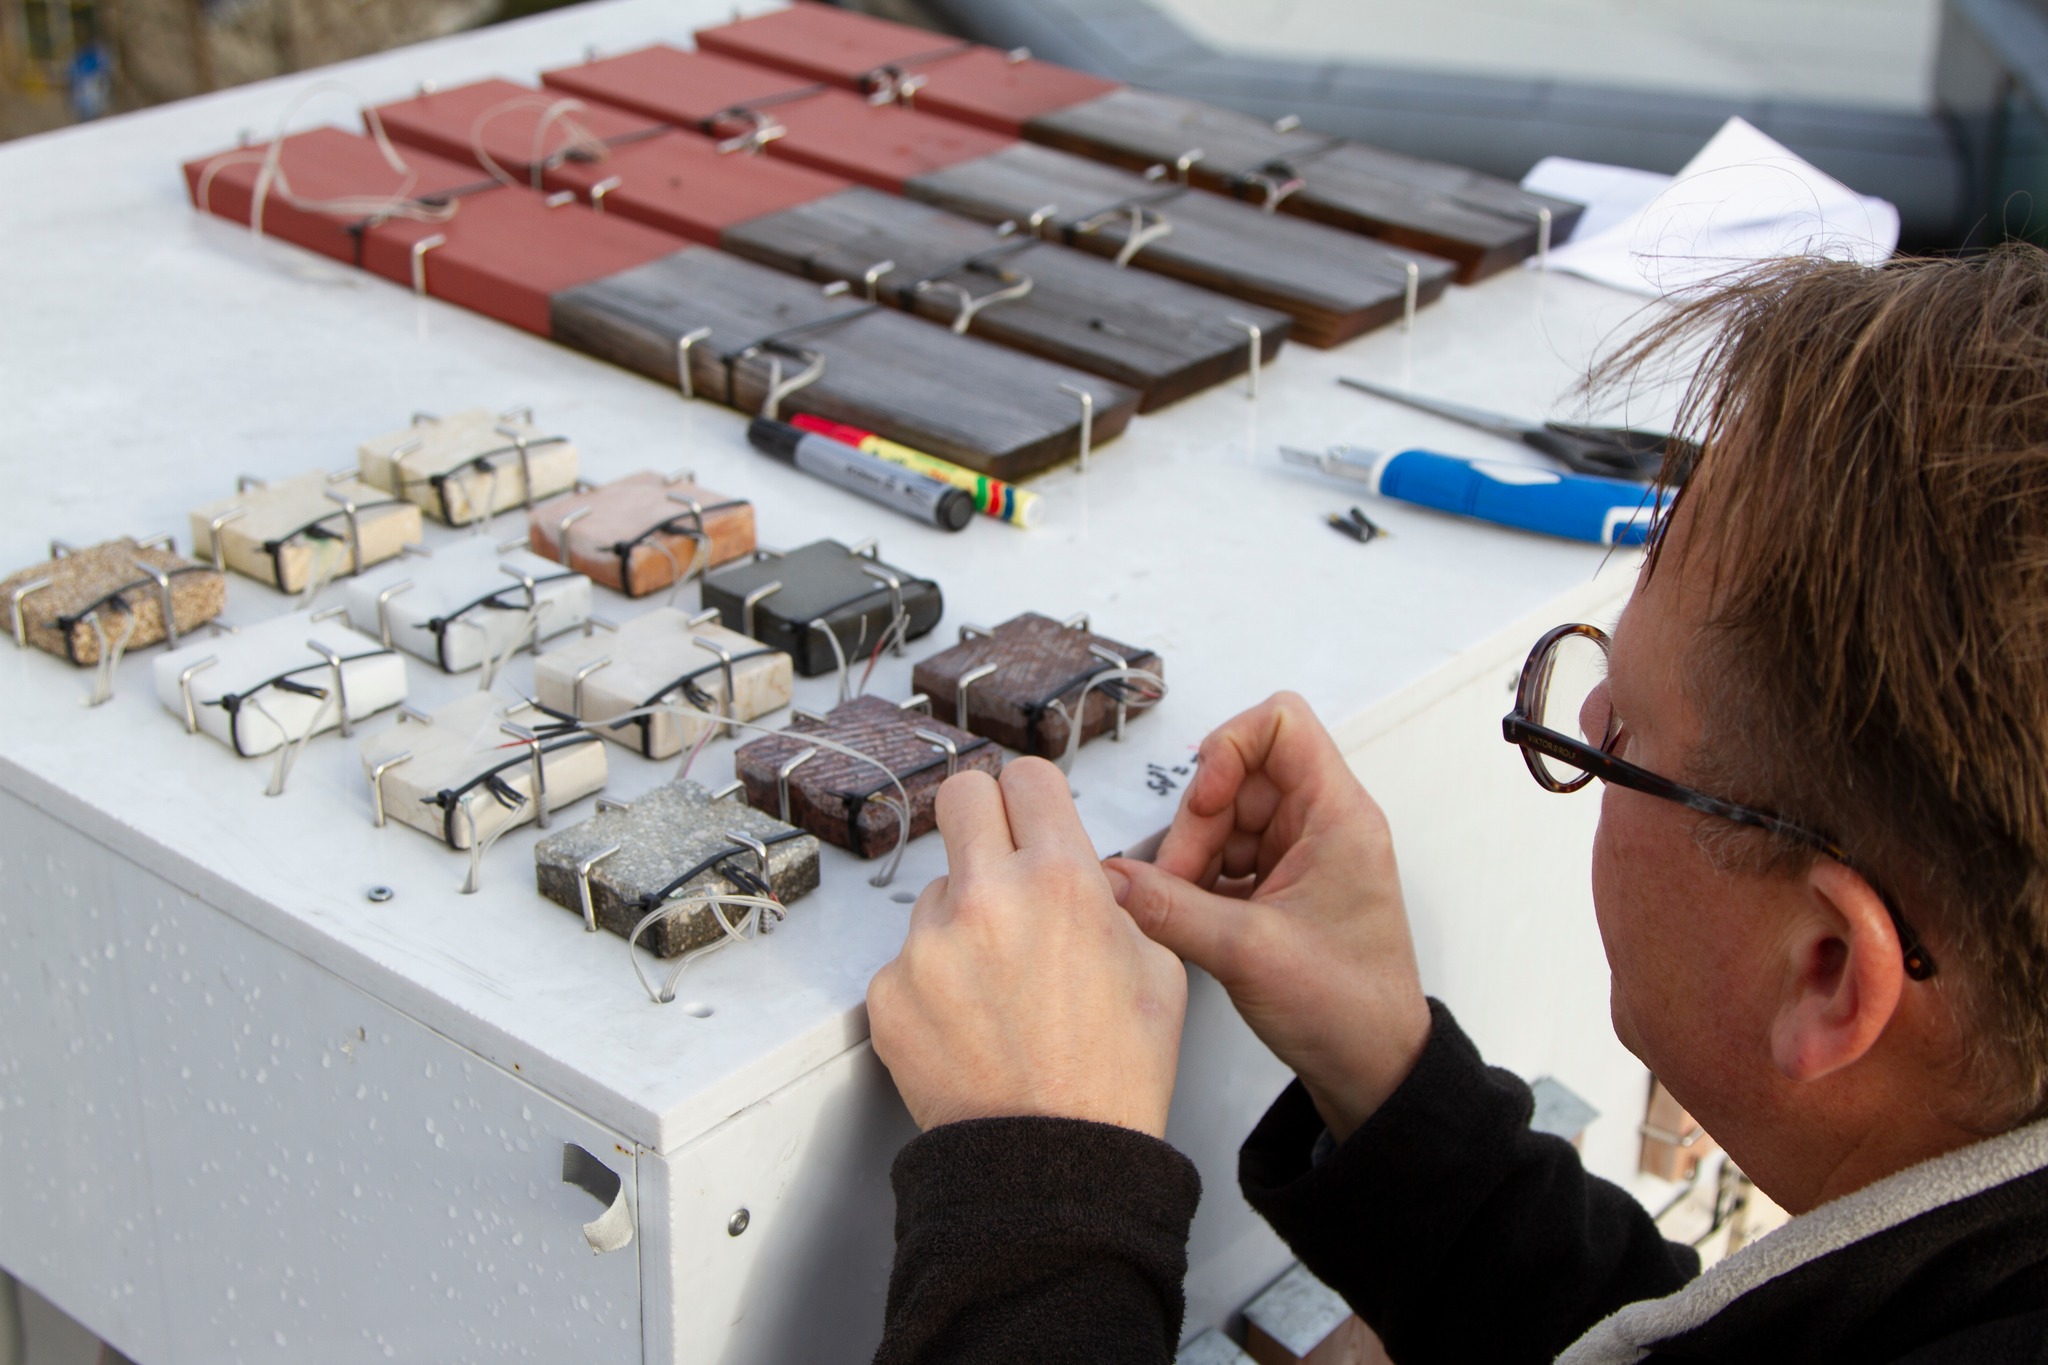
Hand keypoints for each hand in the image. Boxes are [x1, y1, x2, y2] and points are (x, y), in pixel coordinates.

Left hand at [867, 758, 1188, 1137]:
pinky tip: (970, 1023)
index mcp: (1061, 882)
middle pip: (959, 796)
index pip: (1027, 776)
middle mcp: (987, 899)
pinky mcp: (888, 991)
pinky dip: (934, 982)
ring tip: (999, 987)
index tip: (1032, 815)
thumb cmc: (1111, 1078)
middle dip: (983, 819)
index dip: (1033, 797)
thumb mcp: (1156, 970)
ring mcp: (927, 945)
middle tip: (998, 861)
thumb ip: (1114, 904)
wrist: (1051, 1162)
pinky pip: (907, 958)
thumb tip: (1084, 878)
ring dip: (962, 918)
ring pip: (935, 890)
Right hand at [1104, 693, 1429, 1140]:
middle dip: (1197, 822)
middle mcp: (1323, 824)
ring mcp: (1302, 855)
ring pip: (1226, 818)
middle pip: (1240, 775)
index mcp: (1338, 816)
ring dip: (1193, 857)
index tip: (1203, 802)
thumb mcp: (1247, 953)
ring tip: (1183, 909)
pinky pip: (1227, 857)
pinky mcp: (1283, 887)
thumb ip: (1170, 910)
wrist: (1374, 1070)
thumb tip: (1108, 880)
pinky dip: (1201, 882)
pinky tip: (1191, 920)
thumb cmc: (1348, 1008)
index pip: (1281, 722)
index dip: (1229, 749)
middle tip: (1175, 882)